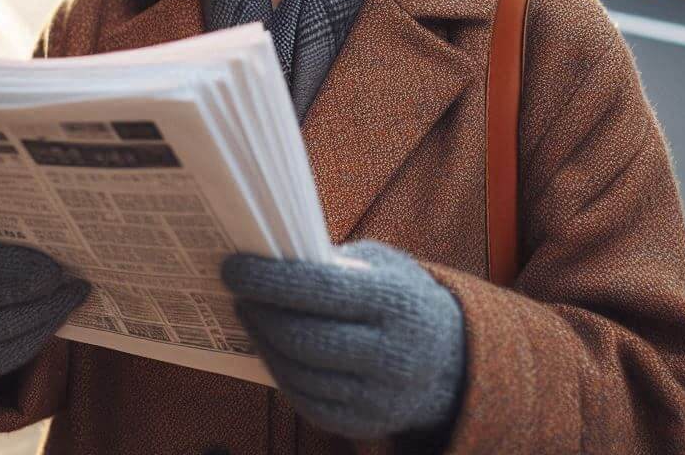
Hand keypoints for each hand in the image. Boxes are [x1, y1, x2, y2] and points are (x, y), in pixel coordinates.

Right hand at [0, 232, 89, 380]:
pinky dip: (39, 335)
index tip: (50, 262)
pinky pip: (7, 355)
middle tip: (66, 278)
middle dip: (33, 288)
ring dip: (44, 311)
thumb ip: (2, 235)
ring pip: (1, 327)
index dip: (13, 263)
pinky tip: (61, 316)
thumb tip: (52, 237)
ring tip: (74, 294)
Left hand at [222, 239, 464, 440]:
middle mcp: (391, 355)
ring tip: (248, 312)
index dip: (269, 279)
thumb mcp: (382, 265)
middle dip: (260, 312)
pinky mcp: (365, 425)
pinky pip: (306, 402)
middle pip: (303, 337)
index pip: (320, 290)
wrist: (453, 362)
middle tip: (235, 289)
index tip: (231, 267)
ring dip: (263, 341)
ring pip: (299, 373)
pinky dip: (279, 372)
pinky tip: (268, 346)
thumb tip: (272, 259)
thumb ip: (334, 263)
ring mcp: (379, 397)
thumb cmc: (401, 297)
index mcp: (394, 303)